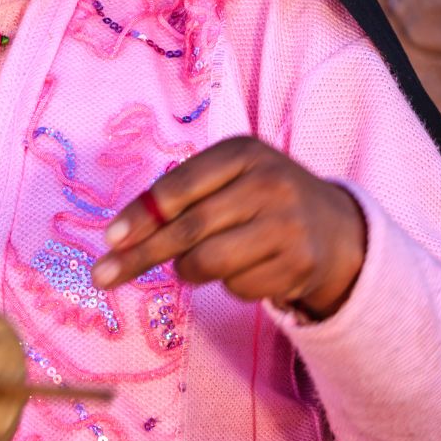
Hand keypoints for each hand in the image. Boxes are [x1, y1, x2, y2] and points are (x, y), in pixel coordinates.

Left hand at [91, 137, 366, 319]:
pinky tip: (247, 267)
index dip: (141, 215)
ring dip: (189, 270)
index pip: (179, 188)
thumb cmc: (260, 198)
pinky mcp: (299, 264)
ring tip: (199, 262)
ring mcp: (288, 225)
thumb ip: (182, 196)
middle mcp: (269, 183)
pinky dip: (229, 285)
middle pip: (189, 229)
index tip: (110, 240)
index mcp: (243, 152)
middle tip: (104, 276)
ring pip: (209, 263)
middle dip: (142, 255)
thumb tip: (121, 236)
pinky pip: (237, 288)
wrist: (336, 227)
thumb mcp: (229, 178)